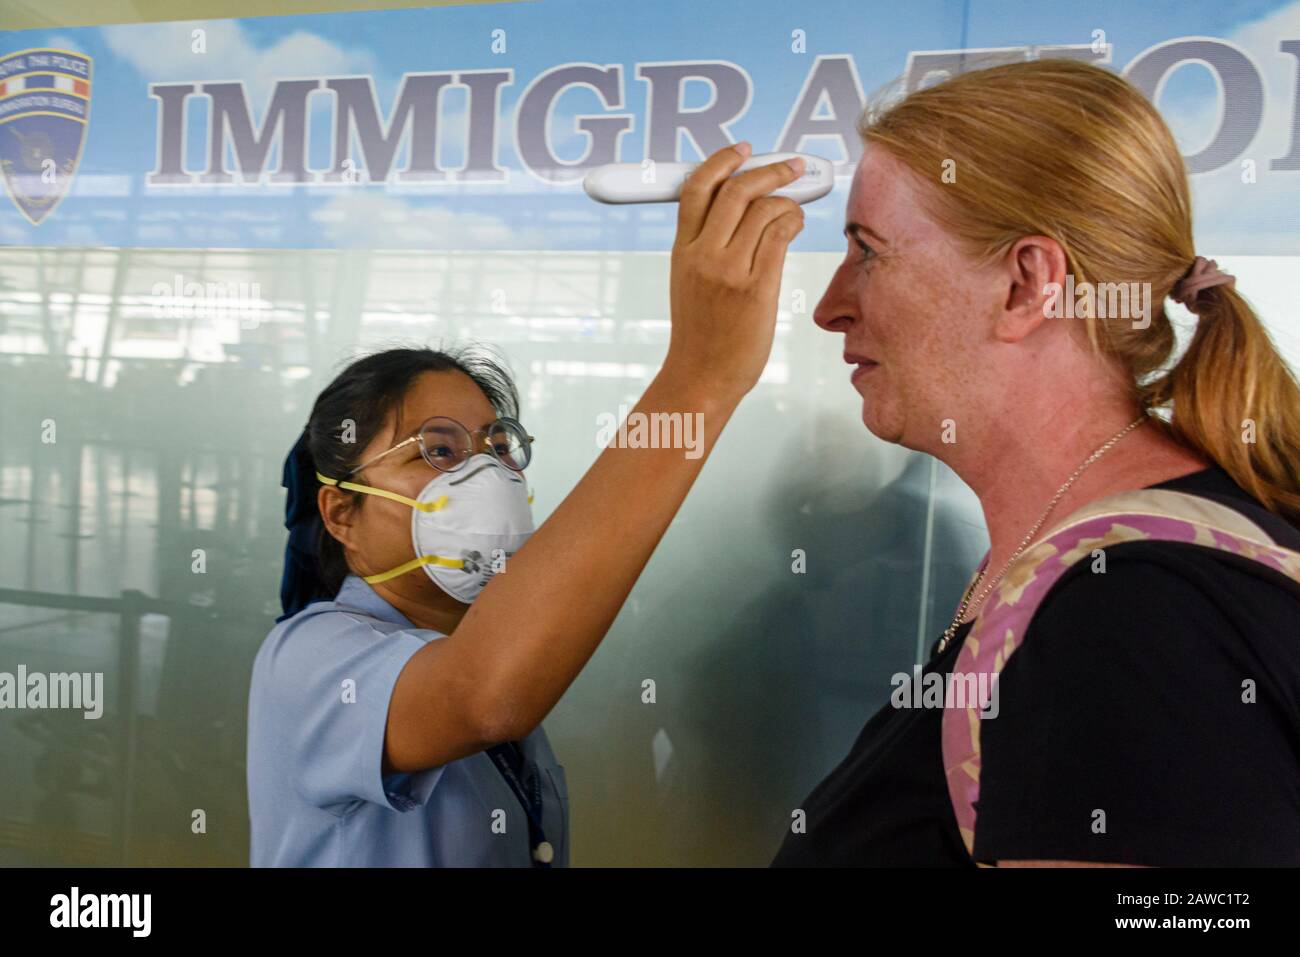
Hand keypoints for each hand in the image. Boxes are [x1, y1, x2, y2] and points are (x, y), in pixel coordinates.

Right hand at [665, 142, 805, 401]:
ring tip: (796, 210)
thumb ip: (706, 246)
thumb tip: (743, 214)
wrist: (701, 377)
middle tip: (792, 166)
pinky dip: (793, 221)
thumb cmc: (701, 336)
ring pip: (762, 209)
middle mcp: (701, 255)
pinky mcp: (755, 288)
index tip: (743, 150)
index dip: (721, 160)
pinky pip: (778, 235)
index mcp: (681, 250)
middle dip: (770, 169)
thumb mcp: (688, 282)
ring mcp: (728, 271)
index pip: (695, 188)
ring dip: (787, 200)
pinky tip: (796, 226)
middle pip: (735, 189)